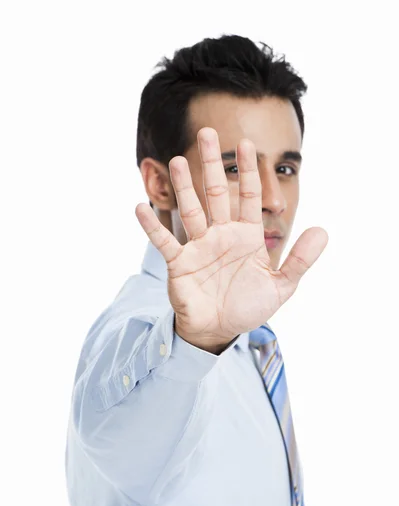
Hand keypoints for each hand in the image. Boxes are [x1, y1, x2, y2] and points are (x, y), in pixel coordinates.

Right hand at [135, 127, 327, 348]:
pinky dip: (151, 226)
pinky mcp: (180, 264)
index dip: (249, 170)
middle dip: (214, 164)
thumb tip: (324, 231)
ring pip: (191, 209)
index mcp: (246, 237)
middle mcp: (221, 235)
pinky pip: (164, 242)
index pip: (248, 196)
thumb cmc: (247, 307)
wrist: (219, 331)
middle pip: (217, 192)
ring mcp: (199, 247)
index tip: (249, 143)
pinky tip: (139, 207)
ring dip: (184, 186)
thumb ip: (300, 260)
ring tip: (177, 160)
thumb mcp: (281, 286)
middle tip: (208, 132)